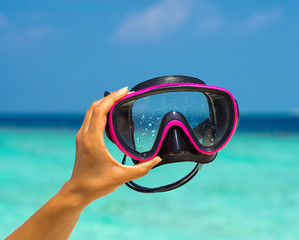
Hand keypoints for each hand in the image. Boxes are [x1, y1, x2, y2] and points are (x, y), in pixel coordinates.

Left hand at [65, 87, 160, 204]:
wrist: (78, 191)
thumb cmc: (97, 184)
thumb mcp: (122, 177)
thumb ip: (142, 168)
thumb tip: (157, 159)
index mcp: (93, 140)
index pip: (100, 111)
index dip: (113, 98)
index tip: (126, 91)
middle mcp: (85, 135)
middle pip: (95, 107)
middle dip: (110, 97)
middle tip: (126, 93)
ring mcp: (82, 137)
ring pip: (91, 111)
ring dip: (105, 103)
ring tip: (121, 100)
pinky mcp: (82, 139)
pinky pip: (91, 118)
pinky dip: (101, 111)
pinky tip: (111, 114)